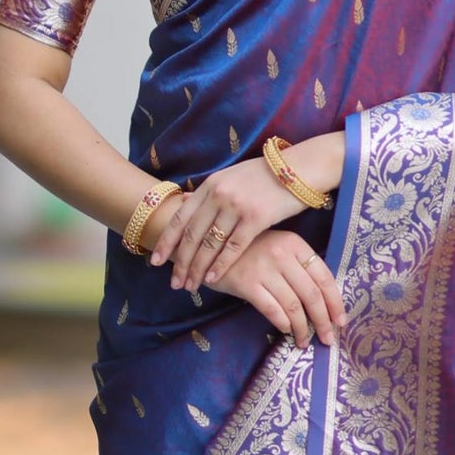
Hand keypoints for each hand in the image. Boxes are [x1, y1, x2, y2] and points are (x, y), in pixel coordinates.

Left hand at [151, 154, 295, 294]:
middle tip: (174, 283)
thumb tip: (185, 201)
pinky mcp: (256, 218)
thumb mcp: (231, 177)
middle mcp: (219, 194)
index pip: (181, 217)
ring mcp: (236, 206)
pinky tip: (213, 278)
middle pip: (192, 235)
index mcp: (210, 185)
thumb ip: (208, 192)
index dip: (167, 241)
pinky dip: (221, 265)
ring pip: (210, 244)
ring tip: (191, 285)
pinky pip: (233, 247)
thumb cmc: (265, 176)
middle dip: (181, 262)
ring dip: (198, 268)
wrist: (298, 169)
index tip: (156, 261)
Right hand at [216, 229, 345, 350]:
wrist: (211, 248)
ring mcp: (264, 269)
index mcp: (295, 244)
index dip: (335, 302)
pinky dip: (283, 323)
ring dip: (302, 328)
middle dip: (322, 321)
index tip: (341, 321)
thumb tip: (322, 301)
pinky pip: (272, 309)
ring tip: (304, 341)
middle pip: (311, 294)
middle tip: (328, 339)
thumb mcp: (278, 248)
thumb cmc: (249, 250)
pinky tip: (286, 331)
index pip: (324, 276)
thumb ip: (298, 267)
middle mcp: (282, 255)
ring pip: (293, 305)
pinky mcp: (246, 284)